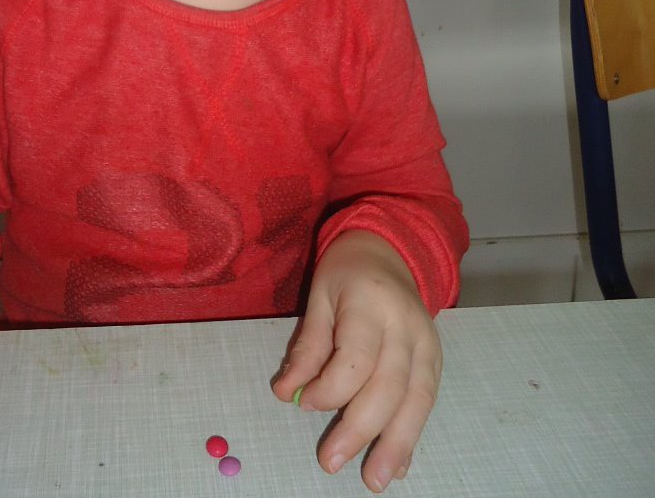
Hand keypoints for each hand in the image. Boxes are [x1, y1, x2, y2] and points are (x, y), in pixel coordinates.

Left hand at [272, 231, 440, 492]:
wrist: (389, 250)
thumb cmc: (346, 273)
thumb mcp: (319, 296)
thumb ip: (308, 345)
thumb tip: (287, 393)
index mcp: (373, 303)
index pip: (357, 358)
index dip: (331, 388)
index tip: (304, 404)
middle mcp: (407, 326)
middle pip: (389, 385)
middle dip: (360, 429)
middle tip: (331, 462)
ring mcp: (428, 344)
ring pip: (416, 400)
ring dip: (396, 444)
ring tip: (375, 480)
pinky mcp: (436, 360)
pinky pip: (427, 401)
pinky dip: (412, 434)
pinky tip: (400, 464)